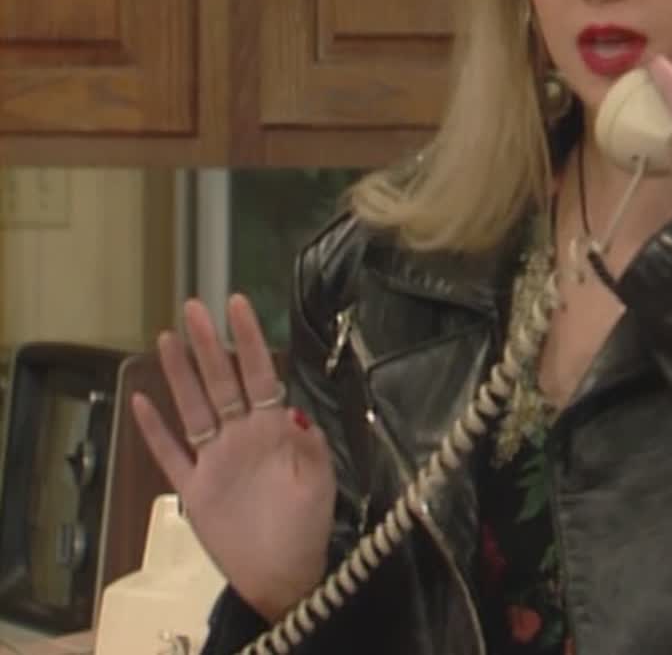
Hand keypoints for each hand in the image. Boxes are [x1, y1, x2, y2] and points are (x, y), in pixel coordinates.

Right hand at [132, 294, 335, 621]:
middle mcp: (241, 436)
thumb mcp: (319, 483)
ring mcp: (215, 460)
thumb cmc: (307, 528)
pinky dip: (154, 430)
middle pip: (221, 381)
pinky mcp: (194, 489)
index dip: (249, 339)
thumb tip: (296, 412)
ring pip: (193, 407)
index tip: (238, 303)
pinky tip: (141, 400)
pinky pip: (170, 454)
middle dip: (208, 343)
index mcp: (275, 430)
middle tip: (193, 306)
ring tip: (167, 337)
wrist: (282, 577)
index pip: (260, 373)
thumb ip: (310, 446)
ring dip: (180, 374)